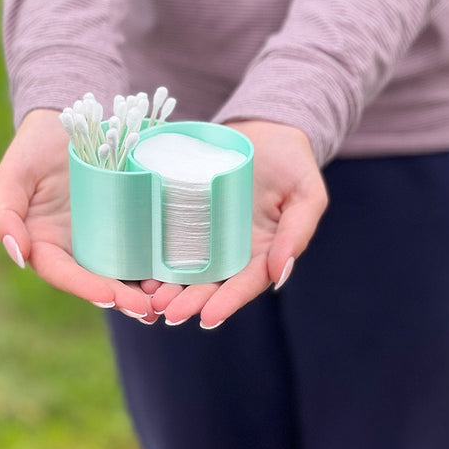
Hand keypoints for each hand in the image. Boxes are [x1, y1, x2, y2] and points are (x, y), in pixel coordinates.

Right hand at [0, 109, 155, 320]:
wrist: (72, 119)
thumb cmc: (36, 146)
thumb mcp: (13, 173)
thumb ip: (5, 214)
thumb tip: (18, 254)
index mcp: (46, 244)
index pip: (64, 274)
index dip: (85, 287)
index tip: (109, 296)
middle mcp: (77, 248)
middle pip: (99, 281)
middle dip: (122, 298)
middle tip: (147, 309)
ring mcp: (106, 238)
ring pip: (125, 272)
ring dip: (144, 290)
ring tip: (167, 297)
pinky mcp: (130, 224)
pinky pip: (144, 248)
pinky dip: (158, 265)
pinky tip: (176, 273)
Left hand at [147, 120, 327, 328]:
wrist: (264, 130)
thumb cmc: (292, 161)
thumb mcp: (306, 193)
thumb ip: (297, 233)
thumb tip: (280, 275)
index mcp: (264, 252)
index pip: (246, 284)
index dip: (228, 302)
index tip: (208, 318)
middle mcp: (233, 250)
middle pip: (212, 283)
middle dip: (191, 300)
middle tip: (169, 313)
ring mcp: (209, 235)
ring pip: (188, 269)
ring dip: (170, 288)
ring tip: (151, 300)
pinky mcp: (187, 216)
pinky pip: (171, 240)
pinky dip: (157, 258)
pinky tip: (142, 271)